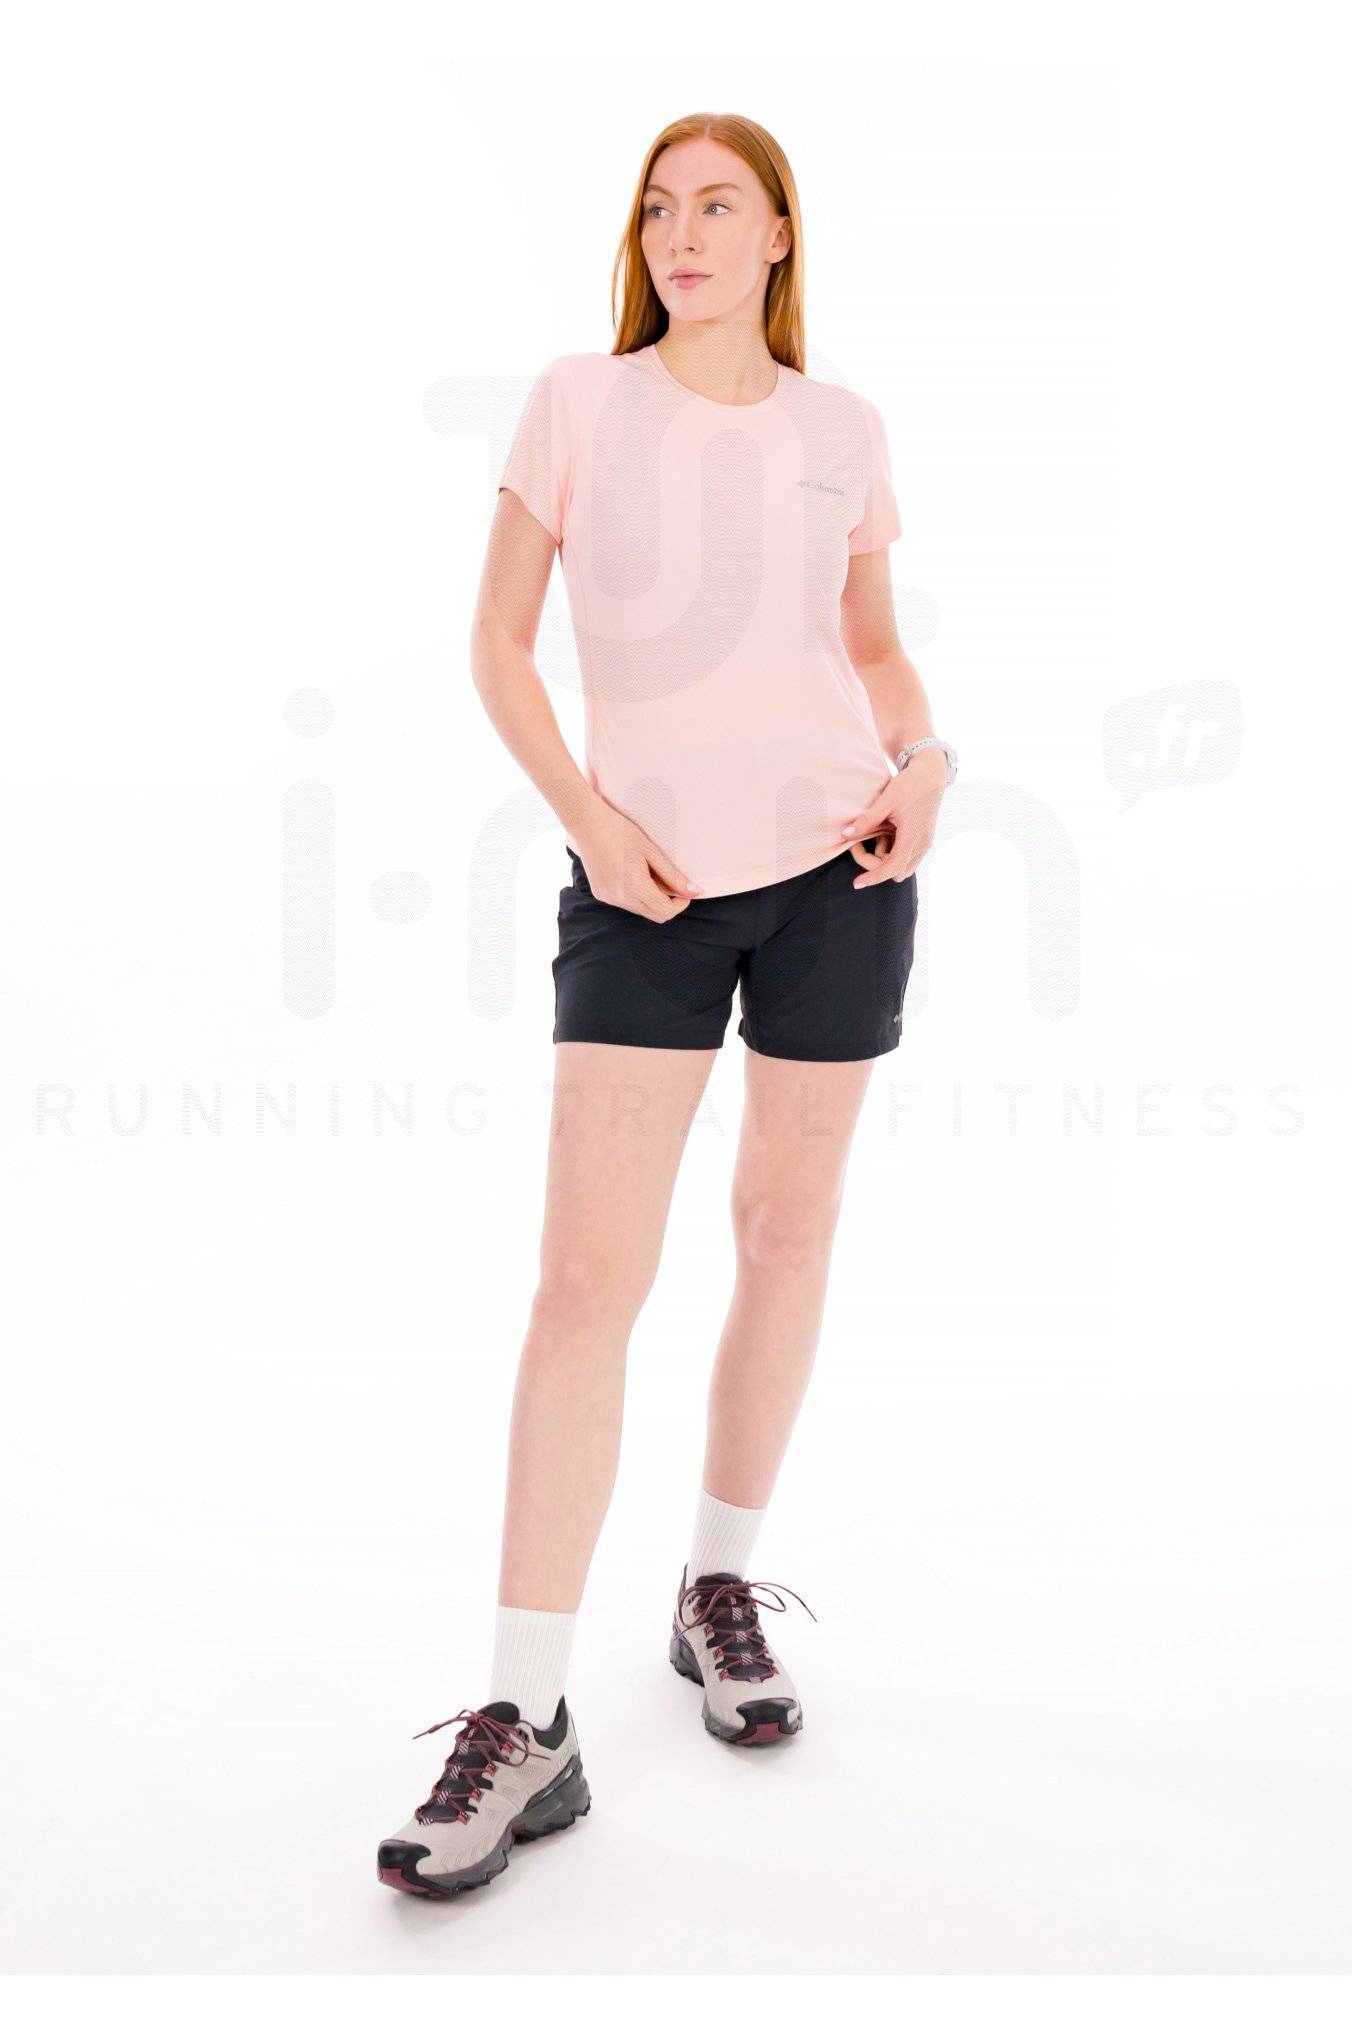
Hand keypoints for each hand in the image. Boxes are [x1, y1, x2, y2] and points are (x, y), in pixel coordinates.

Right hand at [570, 805, 699, 921]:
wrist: (588, 824)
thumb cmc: (621, 832)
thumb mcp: (652, 851)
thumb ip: (673, 875)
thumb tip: (694, 892)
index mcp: (635, 887)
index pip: (666, 912)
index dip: (681, 903)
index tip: (685, 889)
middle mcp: (620, 899)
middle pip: (655, 916)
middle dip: (668, 904)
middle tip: (670, 882)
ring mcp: (609, 898)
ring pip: (641, 910)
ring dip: (651, 899)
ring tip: (648, 874)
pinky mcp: (601, 895)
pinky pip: (626, 904)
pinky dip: (635, 896)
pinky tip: (632, 875)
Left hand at [840, 746, 947, 886]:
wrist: (931, 773)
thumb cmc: (910, 784)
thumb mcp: (886, 801)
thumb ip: (866, 821)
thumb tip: (845, 836)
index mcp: (913, 836)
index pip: (892, 867)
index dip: (874, 877)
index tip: (857, 883)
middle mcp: (922, 844)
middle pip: (896, 872)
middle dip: (877, 865)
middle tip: (859, 845)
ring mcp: (924, 843)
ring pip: (902, 866)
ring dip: (884, 858)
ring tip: (874, 834)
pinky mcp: (923, 839)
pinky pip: (906, 856)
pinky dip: (892, 851)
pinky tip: (884, 833)